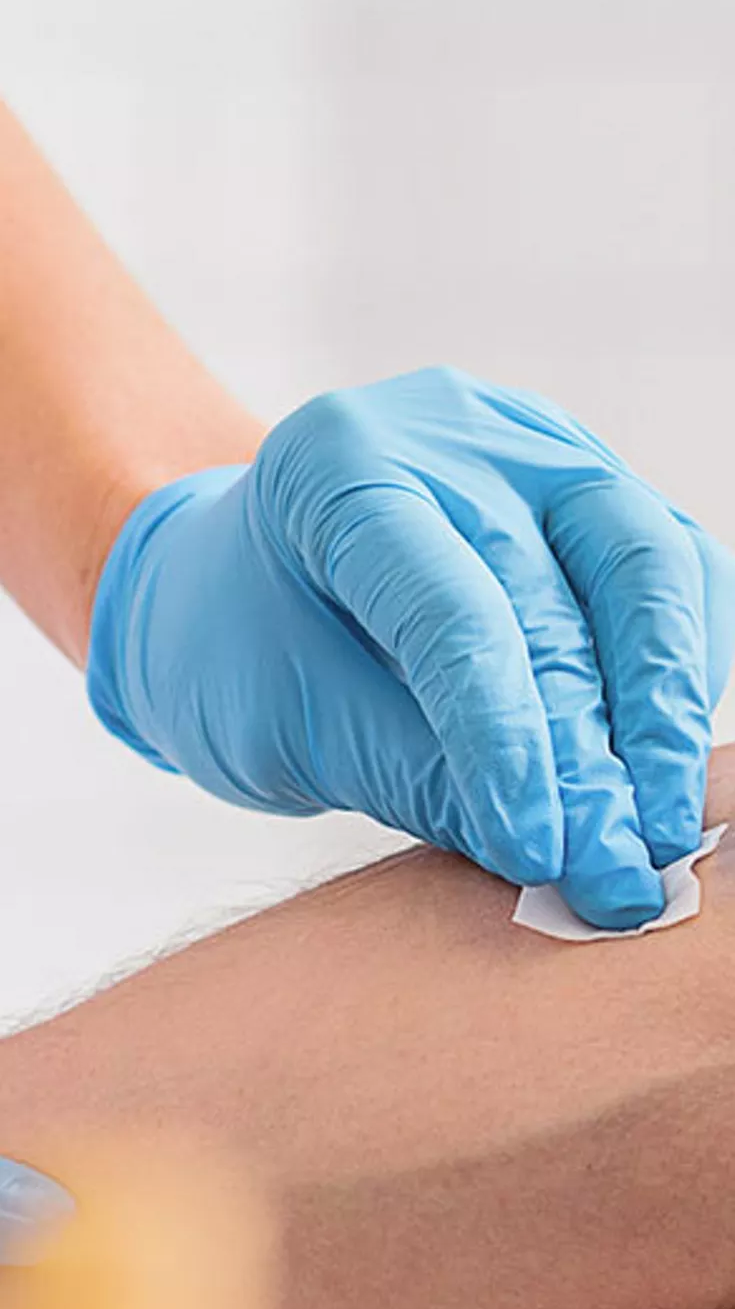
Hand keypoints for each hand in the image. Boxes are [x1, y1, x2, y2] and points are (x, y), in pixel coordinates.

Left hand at [87, 368, 734, 929]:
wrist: (246, 586)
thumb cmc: (246, 653)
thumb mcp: (289, 726)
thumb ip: (417, 776)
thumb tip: (563, 854)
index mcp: (339, 469)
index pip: (451, 614)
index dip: (505, 744)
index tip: (538, 854)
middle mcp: (451, 434)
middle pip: (562, 596)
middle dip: (597, 757)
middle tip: (617, 875)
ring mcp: (538, 447)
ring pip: (650, 567)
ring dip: (665, 712)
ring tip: (662, 831)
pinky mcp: (598, 485)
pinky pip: (677, 572)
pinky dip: (682, 673)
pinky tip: (665, 767)